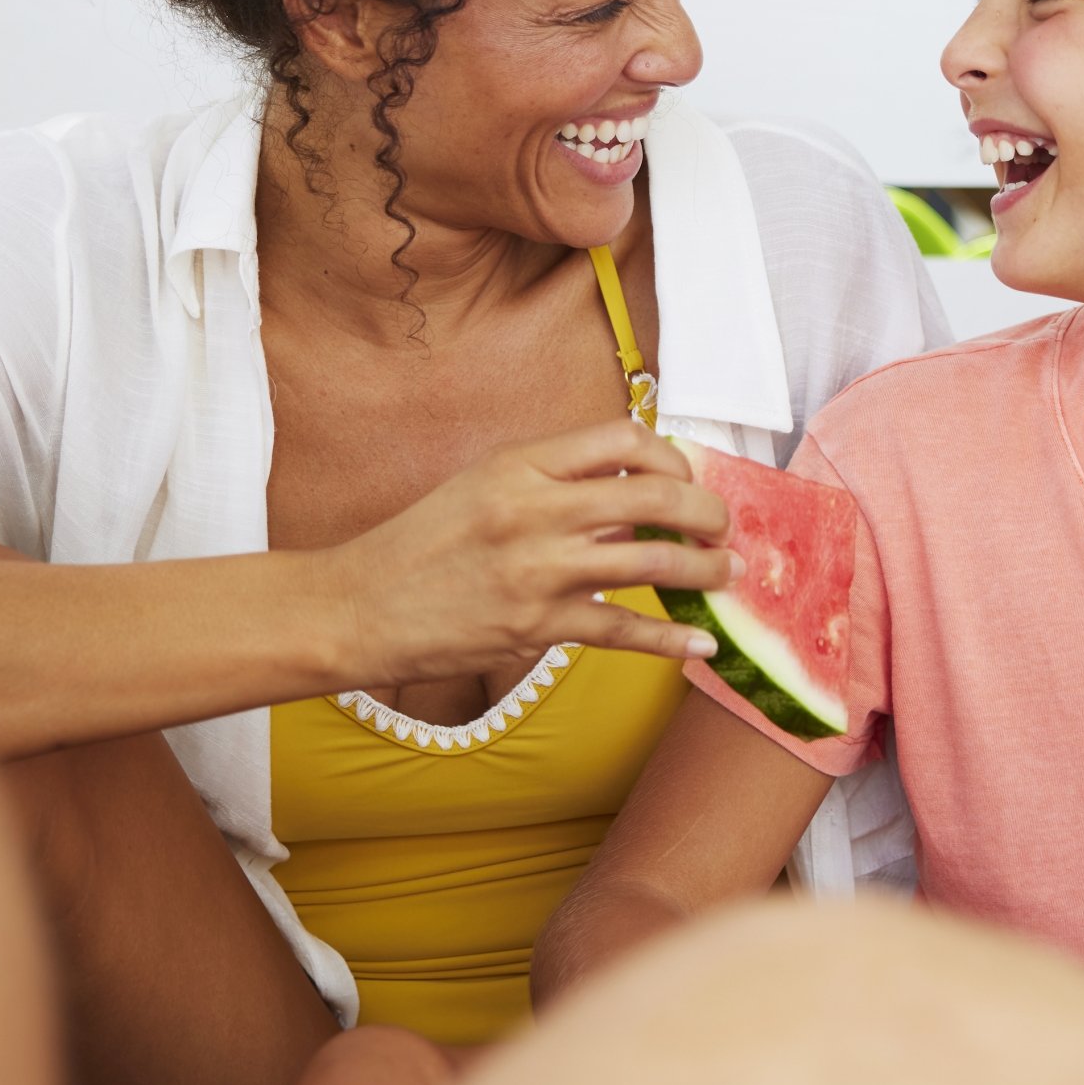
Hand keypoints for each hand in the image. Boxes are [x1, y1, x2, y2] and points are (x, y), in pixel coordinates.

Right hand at [321, 419, 738, 686]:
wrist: (359, 607)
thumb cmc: (420, 545)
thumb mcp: (481, 486)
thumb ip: (550, 483)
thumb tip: (630, 495)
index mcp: (520, 463)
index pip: (622, 440)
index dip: (670, 455)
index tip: (685, 475)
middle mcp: (535, 510)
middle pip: (656, 495)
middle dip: (706, 510)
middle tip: (722, 526)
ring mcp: (539, 570)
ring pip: (652, 562)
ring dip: (703, 570)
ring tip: (724, 574)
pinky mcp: (536, 627)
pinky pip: (623, 630)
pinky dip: (670, 641)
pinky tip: (700, 645)